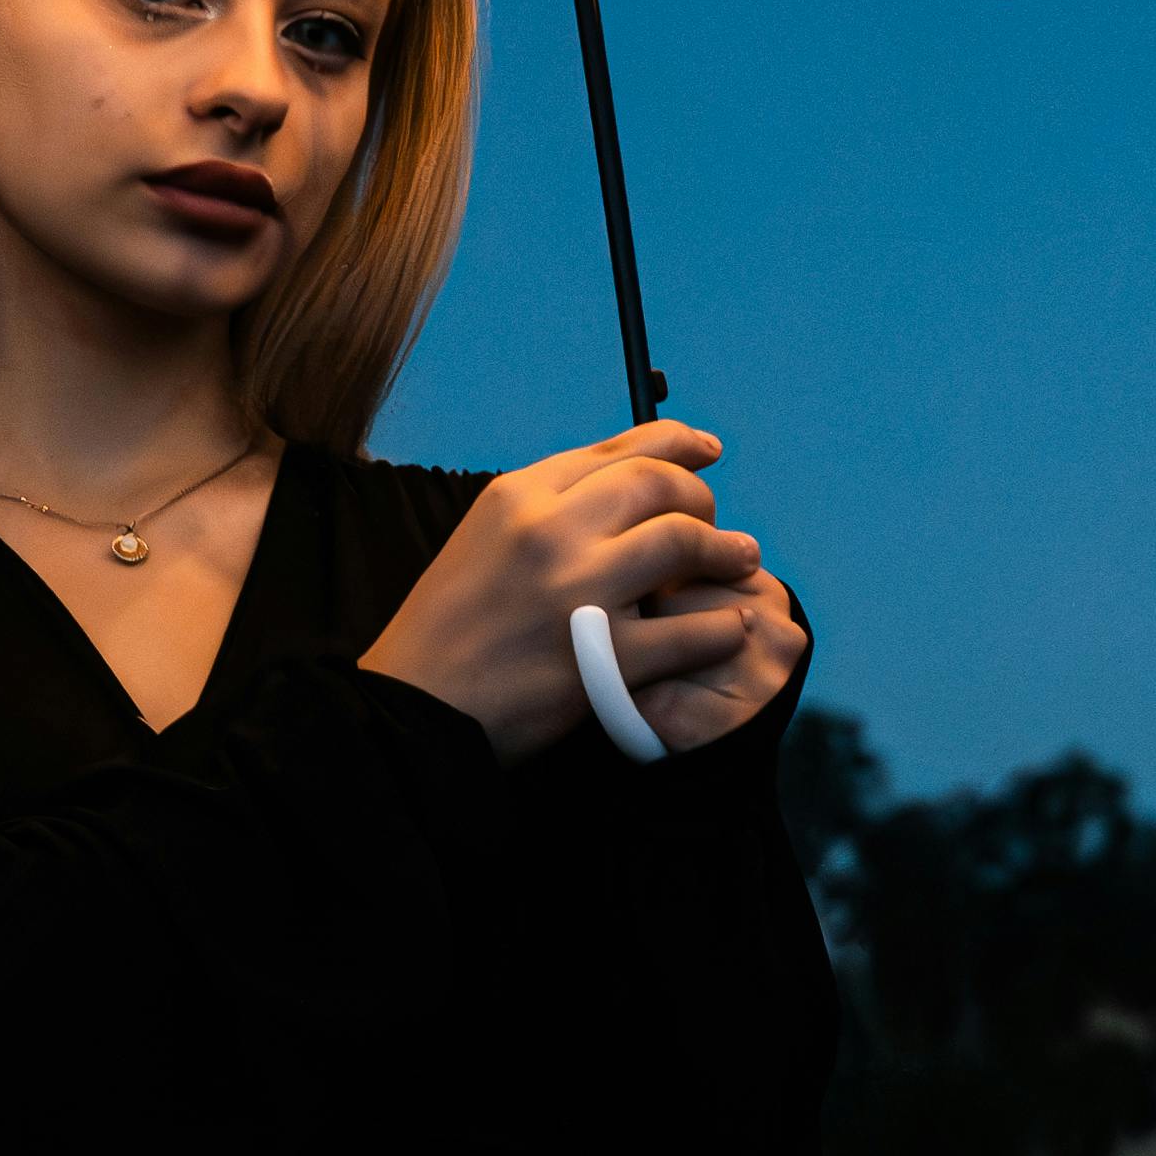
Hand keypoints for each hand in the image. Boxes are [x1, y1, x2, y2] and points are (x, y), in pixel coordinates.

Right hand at [359, 422, 796, 765]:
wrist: (412, 710)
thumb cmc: (444, 633)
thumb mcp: (481, 543)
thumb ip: (543, 513)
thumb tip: (615, 494)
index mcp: (518, 496)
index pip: (617, 449)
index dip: (677, 444)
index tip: (708, 453)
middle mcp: (550, 530)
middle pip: (659, 485)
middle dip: (702, 500)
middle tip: (718, 524)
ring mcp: (579, 592)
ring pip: (683, 542)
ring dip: (726, 551)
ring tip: (743, 562)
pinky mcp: (602, 657)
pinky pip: (690, 631)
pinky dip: (721, 628)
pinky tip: (729, 628)